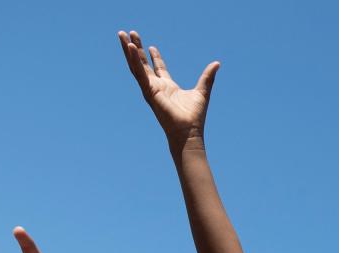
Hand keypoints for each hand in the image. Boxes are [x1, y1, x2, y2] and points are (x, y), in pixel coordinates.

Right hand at [118, 31, 219, 145]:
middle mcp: (156, 87)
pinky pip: (139, 73)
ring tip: (122, 34)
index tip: (151, 46)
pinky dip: (133, 59)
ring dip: (129, 50)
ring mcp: (150, 89)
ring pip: (135, 66)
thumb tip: (217, 64)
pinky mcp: (148, 91)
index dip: (154, 57)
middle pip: (143, 64)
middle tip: (130, 33)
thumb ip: (208, 77)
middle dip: (136, 49)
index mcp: (167, 87)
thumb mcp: (202, 91)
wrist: (188, 132)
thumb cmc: (194, 117)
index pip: (158, 69)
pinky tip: (129, 47)